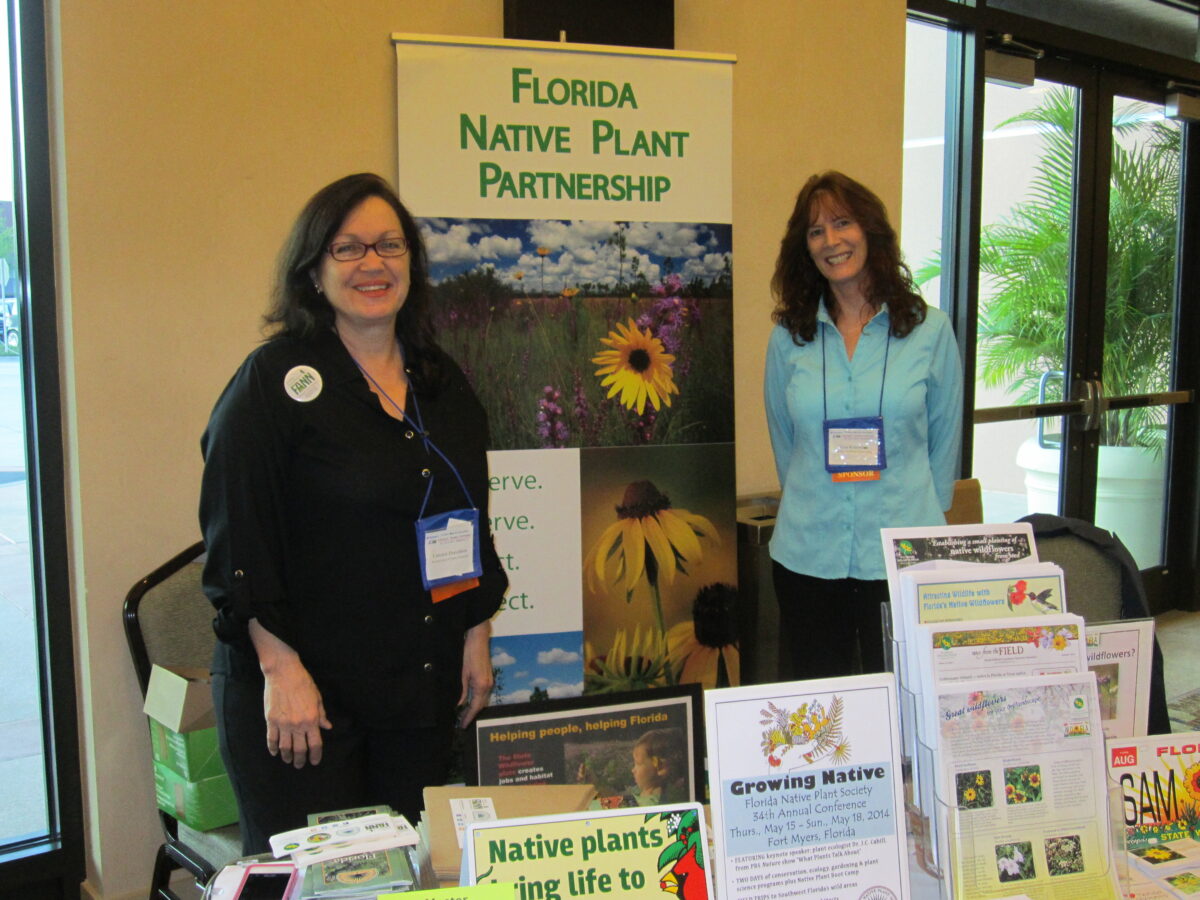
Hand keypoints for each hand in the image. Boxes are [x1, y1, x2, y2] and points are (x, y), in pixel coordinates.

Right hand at [249, 619, 331, 767]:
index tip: (315, 761)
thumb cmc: (303, 682)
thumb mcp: (317, 697)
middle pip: (300, 749)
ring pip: (285, 748)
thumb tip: (327, 726)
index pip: (315, 744)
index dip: (315, 755)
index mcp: (312, 719)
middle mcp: (298, 725)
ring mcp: (283, 724)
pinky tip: (275, 752)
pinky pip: (271, 739)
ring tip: (288, 761)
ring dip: (287, 757)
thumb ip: (321, 714)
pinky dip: (273, 748)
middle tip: (300, 765)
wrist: (284, 672)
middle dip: (301, 760)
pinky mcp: (271, 720)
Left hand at [458, 620, 493, 726]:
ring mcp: (489, 680)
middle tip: (461, 721)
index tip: (462, 725)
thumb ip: (461, 691)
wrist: (478, 638)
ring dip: (474, 707)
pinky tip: (469, 700)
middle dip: (471, 714)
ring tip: (463, 713)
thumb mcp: (462, 673)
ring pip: (482, 699)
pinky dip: (476, 699)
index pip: (475, 707)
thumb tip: (459, 704)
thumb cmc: (469, 653)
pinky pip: (483, 693)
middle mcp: (488, 685)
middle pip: (480, 705)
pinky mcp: (488, 676)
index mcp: (481, 686)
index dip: (468, 717)